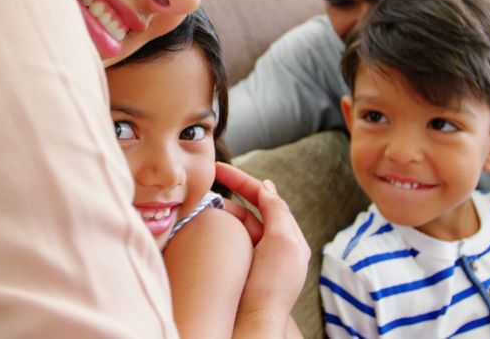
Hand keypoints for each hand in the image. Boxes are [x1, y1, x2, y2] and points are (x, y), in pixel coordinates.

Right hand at [215, 163, 309, 336]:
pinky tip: (204, 228)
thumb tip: (267, 186)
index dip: (243, 180)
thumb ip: (278, 211)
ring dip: (221, 213)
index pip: (266, 198)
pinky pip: (229, 243)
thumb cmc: (272, 285)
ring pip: (237, 226)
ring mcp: (258, 259)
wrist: (256, 321)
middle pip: (250, 210)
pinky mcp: (242, 271)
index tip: (218, 168)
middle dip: (229, 195)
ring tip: (200, 206)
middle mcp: (275, 246)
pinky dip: (217, 231)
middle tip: (205, 184)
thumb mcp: (283, 240)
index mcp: (289, 237)